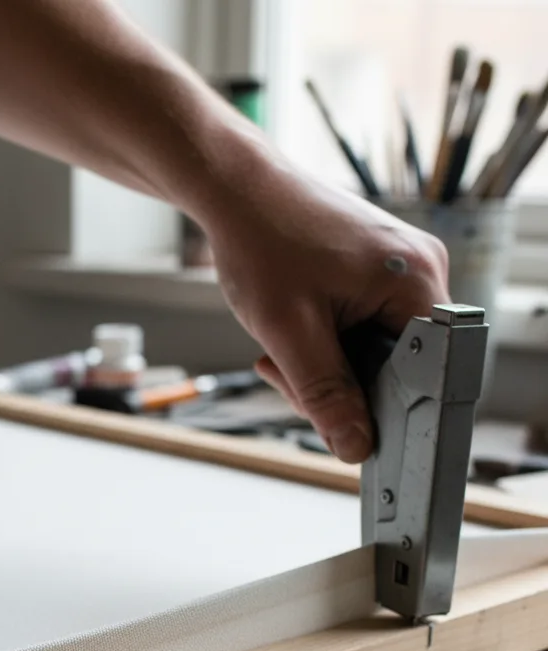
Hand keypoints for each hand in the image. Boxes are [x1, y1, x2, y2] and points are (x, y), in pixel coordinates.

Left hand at [202, 155, 449, 462]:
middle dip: (335, 382)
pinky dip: (323, 341)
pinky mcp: (376, 271)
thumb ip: (324, 393)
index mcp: (417, 283)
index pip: (426, 375)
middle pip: (397, 367)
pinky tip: (291, 327)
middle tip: (282, 367)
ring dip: (322, 363)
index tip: (338, 416)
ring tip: (278, 342)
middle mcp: (422, 273)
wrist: (237, 190)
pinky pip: (362, 328)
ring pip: (372, 352)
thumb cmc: (260, 240)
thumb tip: (355, 446)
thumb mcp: (289, 331)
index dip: (383, 406)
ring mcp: (400, 270)